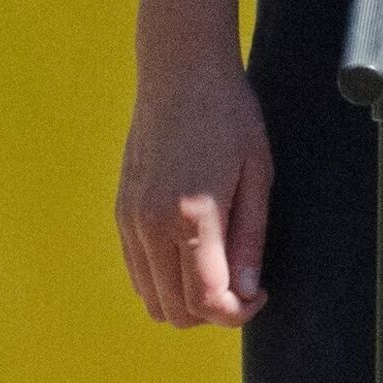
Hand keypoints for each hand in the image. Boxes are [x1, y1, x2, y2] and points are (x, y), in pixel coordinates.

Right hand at [116, 58, 273, 328]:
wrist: (180, 69)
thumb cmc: (229, 114)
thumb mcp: (257, 172)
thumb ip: (250, 239)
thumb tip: (249, 293)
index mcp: (190, 216)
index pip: (206, 301)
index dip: (237, 313)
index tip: (261, 295)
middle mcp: (151, 225)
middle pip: (175, 310)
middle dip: (213, 312)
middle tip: (244, 283)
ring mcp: (130, 220)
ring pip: (152, 299)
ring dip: (186, 300)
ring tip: (220, 267)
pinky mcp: (121, 211)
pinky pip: (138, 272)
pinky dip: (164, 280)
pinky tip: (193, 252)